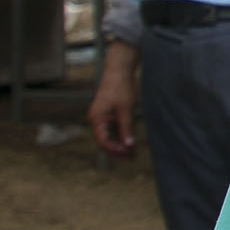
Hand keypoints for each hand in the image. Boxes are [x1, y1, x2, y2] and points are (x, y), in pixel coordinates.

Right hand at [88, 41, 138, 159]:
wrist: (118, 71)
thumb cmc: (120, 88)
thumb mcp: (126, 110)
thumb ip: (126, 128)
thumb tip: (129, 145)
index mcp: (96, 119)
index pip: (103, 141)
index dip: (115, 150)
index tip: (128, 155)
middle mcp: (96, 120)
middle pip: (105, 141)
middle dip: (118, 150)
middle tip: (132, 157)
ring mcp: (101, 117)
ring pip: (109, 136)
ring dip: (120, 144)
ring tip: (133, 152)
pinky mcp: (108, 114)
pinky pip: (112, 129)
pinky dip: (121, 135)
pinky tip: (130, 141)